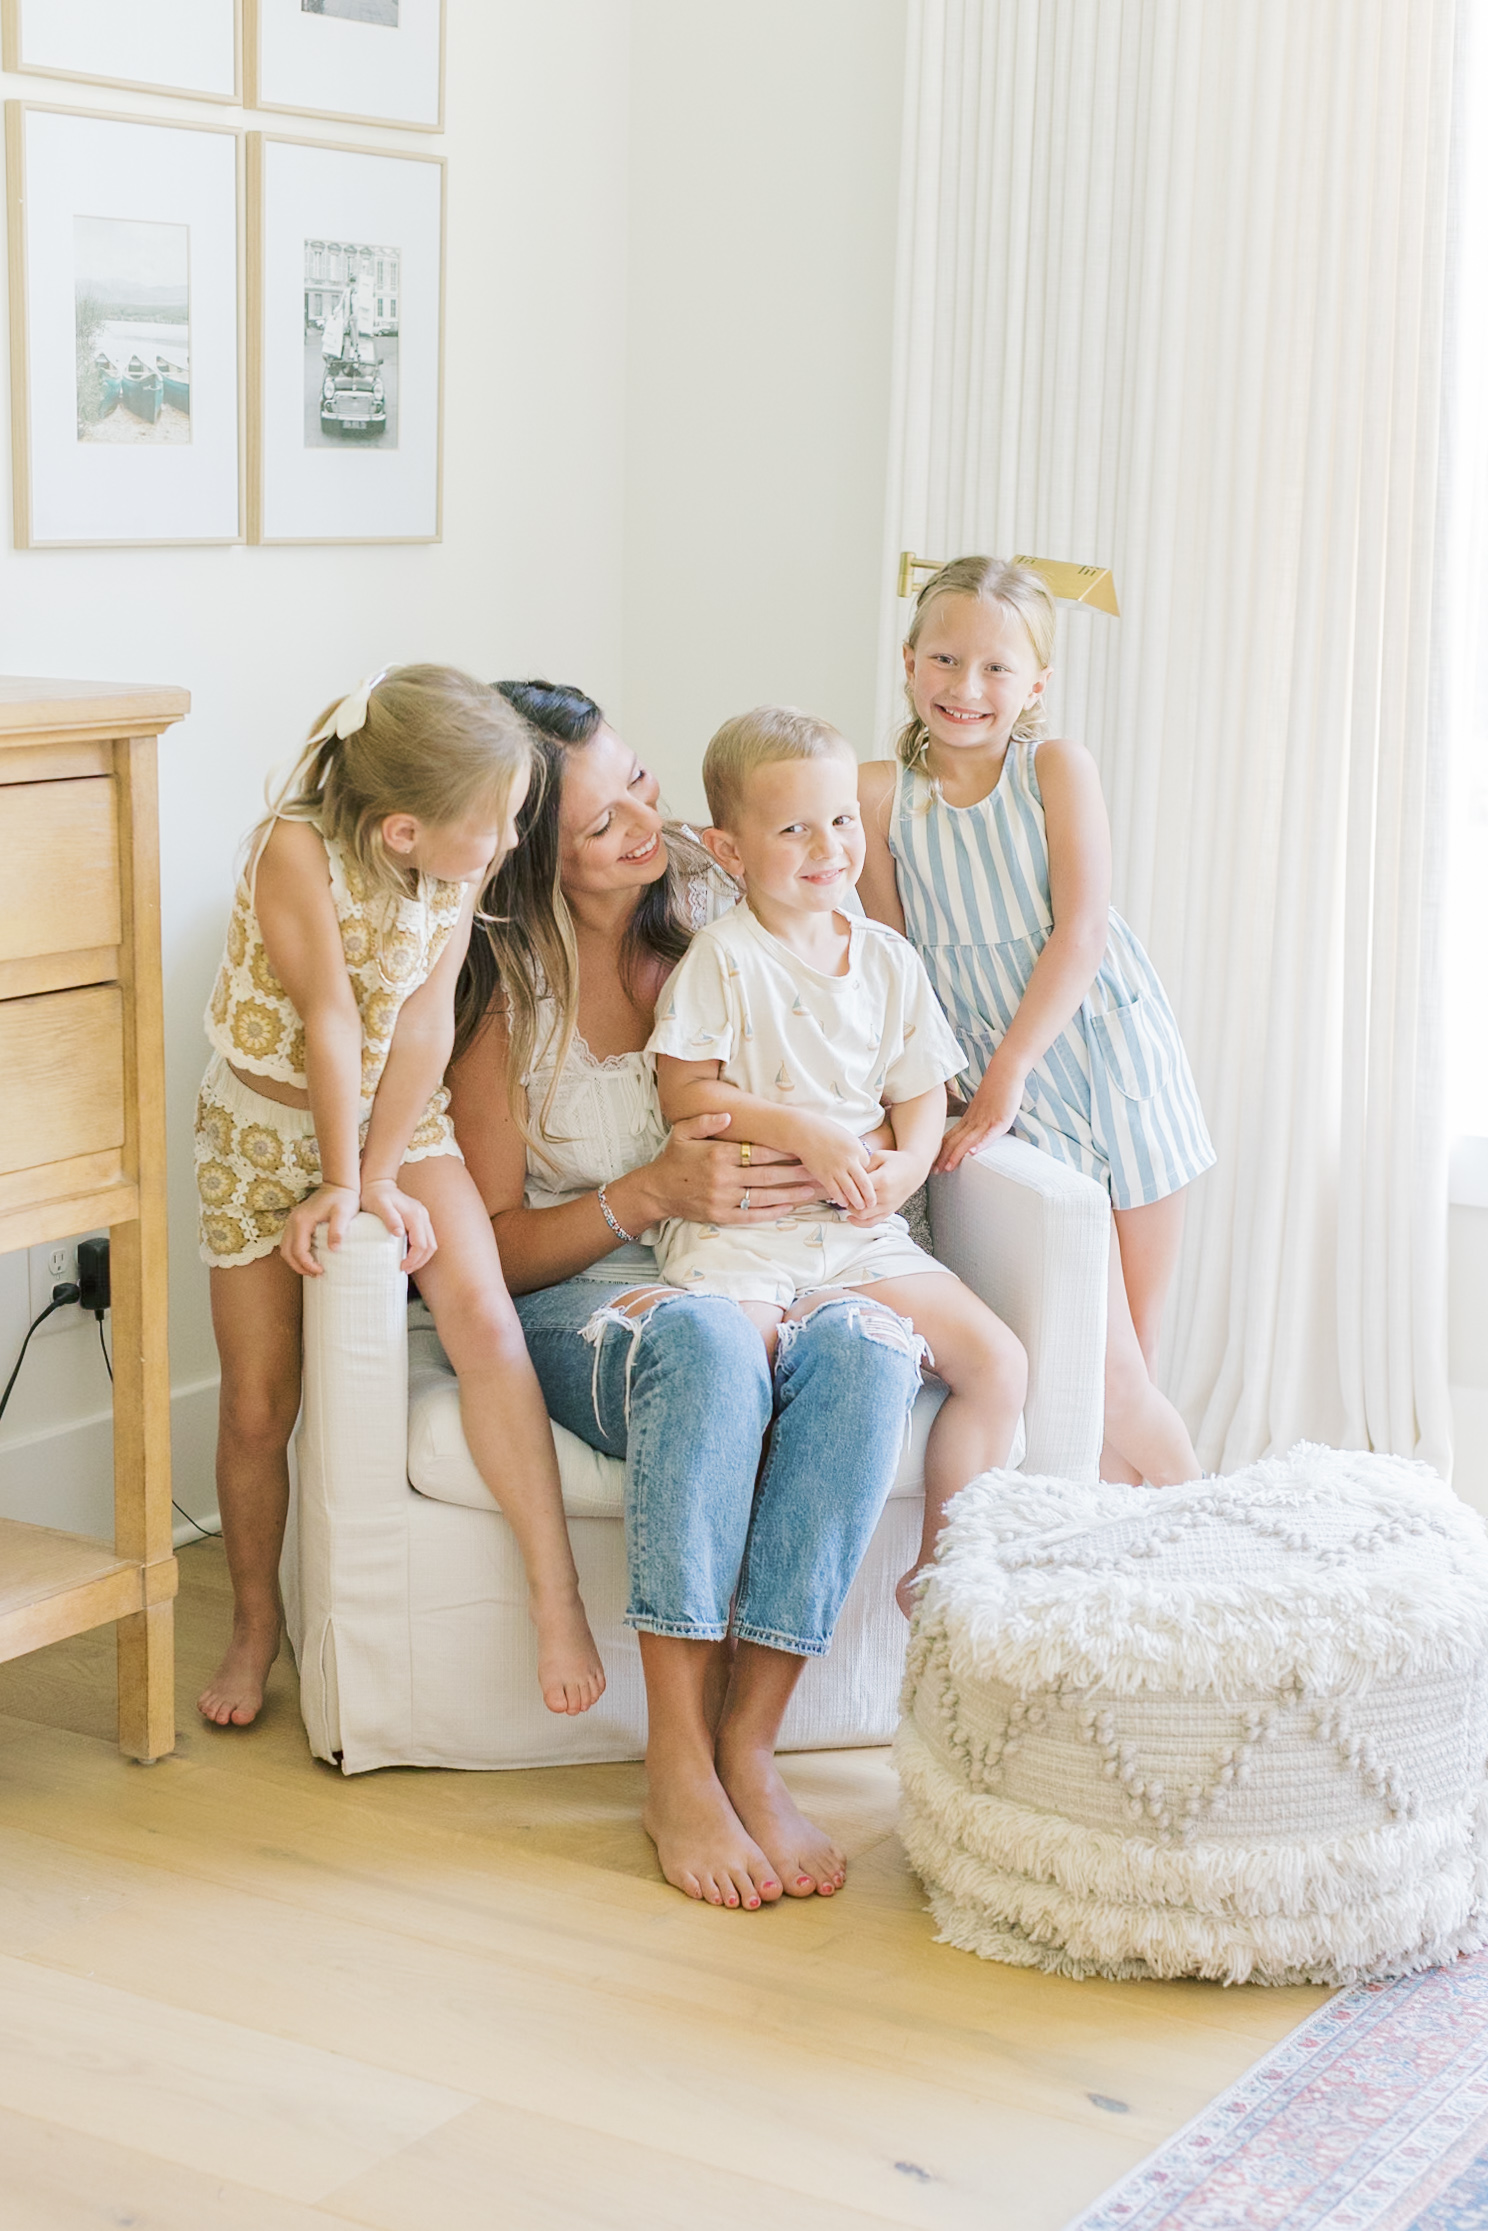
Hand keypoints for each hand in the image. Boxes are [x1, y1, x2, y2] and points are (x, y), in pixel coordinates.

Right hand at [280, 1183, 358, 1275]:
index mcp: (302, 1221)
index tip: (321, 1272)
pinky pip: (289, 1242)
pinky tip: (309, 1258)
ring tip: (312, 1269)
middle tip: (316, 1275)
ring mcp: (292, 1221)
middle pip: (287, 1252)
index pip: (298, 1250)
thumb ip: (338, 1230)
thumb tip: (333, 1249)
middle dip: (299, 1266)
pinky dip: (295, 1253)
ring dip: (295, 1261)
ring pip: (285, 1248)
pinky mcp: (296, 1221)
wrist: (338, 1184)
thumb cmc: (343, 1198)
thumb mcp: (344, 1213)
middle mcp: (292, 1221)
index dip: (308, 1265)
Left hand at [360, 1178, 436, 1273]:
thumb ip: (390, 1218)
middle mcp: (423, 1215)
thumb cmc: (375, 1196)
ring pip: (431, 1243)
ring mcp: (423, 1216)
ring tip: (408, 1265)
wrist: (378, 1184)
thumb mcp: (379, 1205)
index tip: (401, 1266)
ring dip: (422, 1257)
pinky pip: (426, 1238)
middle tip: (405, 1269)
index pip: (421, 1244)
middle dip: (420, 1261)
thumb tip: (399, 1233)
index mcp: (415, 1215)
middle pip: (430, 1245)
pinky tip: (408, 1254)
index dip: (413, 1258)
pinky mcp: (420, 1218)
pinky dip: (420, 1249)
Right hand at [638, 1110, 822, 1225]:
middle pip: (768, 1175)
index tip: (803, 1150)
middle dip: (796, 1172)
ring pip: (764, 1196)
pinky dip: (773, 1211)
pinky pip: (752, 1214)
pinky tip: (790, 1206)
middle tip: (818, 1169)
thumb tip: (729, 1114)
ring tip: (813, 1189)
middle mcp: (723, 1178)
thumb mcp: (684, 1132)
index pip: (759, 1152)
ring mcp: (723, 1199)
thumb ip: (706, 1121)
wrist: (657, 1190)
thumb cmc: (674, 1158)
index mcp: (717, 1155)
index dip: (784, 1152)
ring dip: (791, 1193)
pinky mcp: (721, 1216)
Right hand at [788, 1113, 875, 1215]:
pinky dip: (841, 1198)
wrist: (804, 1132)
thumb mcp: (846, 1136)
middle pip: (865, 1183)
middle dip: (870, 1195)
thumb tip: (861, 1160)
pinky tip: (843, 1202)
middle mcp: (849, 1160)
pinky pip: (835, 1191)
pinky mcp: (824, 1175)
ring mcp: (837, 1169)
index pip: (869, 1167)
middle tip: (873, 1203)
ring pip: (851, 1190)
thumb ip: (855, 1149)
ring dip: (857, 1201)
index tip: (869, 1182)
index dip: (870, 1175)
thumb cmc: (825, 1131)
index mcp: (857, 1149)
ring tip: (860, 1207)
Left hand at [843, 1147, 924, 1226]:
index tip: (840, 1182)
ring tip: (846, 1203)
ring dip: (852, 1210)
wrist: (914, 1170)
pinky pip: (873, 1222)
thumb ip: (864, 1166)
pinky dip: (860, 1223)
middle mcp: (886, 1195)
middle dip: (847, 1200)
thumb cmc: (896, 1161)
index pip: (858, 1188)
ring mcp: (888, 1205)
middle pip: (859, 1204)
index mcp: (882, 1180)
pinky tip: (851, 1217)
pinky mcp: (889, 1211)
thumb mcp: (879, 1156)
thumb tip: (849, 1176)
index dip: (846, 1187)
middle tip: (841, 1193)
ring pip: (864, 1216)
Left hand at [934, 1056, 1025, 1173]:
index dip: (941, 1151)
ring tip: (947, 1168)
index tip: (933, 1163)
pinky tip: (973, 1153)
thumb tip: (973, 1129)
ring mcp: (987, 1120)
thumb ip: (977, 1118)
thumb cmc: (997, 1087)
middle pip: (955, 1141)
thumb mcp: (983, 1106)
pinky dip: (981, 1144)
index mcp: (970, 1118)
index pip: (951, 1137)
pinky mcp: (1000, 1120)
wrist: (1006, 1070)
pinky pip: (989, 1134)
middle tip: (934, 1172)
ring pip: (968, 1140)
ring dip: (957, 1155)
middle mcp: (975, 1121)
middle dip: (944, 1158)